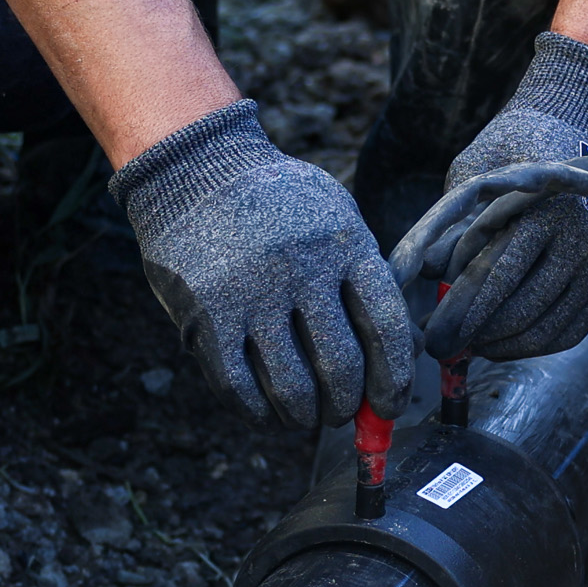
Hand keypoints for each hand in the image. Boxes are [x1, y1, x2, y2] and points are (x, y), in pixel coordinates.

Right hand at [111, 100, 415, 427]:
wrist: (193, 169)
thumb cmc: (276, 200)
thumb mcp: (335, 214)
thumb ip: (364, 274)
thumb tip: (393, 356)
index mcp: (346, 244)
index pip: (387, 328)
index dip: (393, 379)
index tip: (389, 405)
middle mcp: (302, 269)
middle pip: (341, 366)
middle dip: (345, 405)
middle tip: (340, 414)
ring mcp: (251, 292)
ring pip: (292, 387)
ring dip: (304, 415)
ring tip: (305, 417)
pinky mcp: (207, 312)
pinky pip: (238, 385)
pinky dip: (257, 410)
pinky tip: (265, 412)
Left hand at [424, 33, 587, 360]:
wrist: (585, 158)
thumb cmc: (519, 170)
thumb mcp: (484, 184)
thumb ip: (457, 228)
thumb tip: (426, 271)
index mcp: (550, 210)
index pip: (500, 272)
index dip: (462, 308)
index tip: (432, 330)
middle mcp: (584, 239)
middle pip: (522, 307)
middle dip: (475, 334)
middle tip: (441, 347)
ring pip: (544, 328)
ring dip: (499, 345)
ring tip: (468, 346)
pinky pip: (567, 334)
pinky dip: (529, 347)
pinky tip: (499, 345)